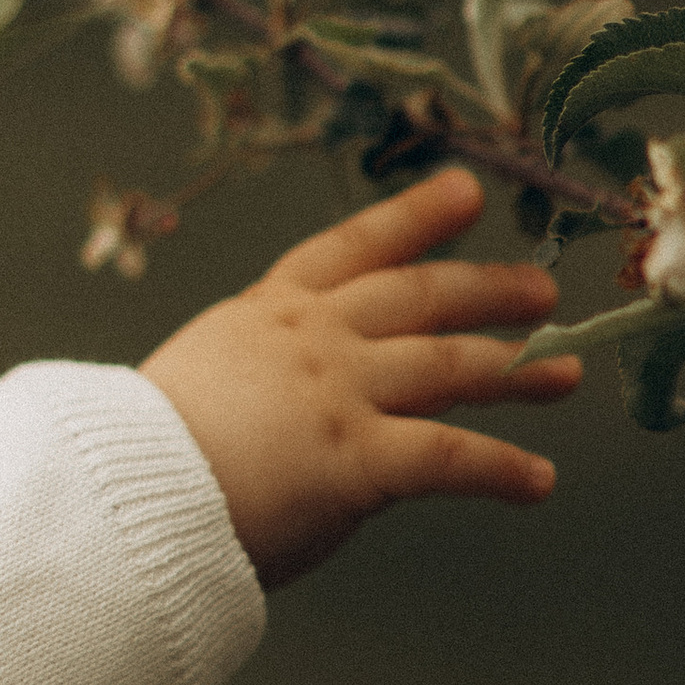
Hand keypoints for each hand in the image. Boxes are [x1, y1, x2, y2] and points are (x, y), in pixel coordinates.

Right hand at [141, 166, 579, 586]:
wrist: (119, 492)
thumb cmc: (140, 454)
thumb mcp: (205, 379)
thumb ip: (264, 376)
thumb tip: (306, 403)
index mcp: (268, 313)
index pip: (352, 248)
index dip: (414, 217)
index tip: (465, 192)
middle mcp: (313, 339)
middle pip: (420, 298)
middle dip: (487, 290)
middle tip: (540, 288)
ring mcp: (339, 392)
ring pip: (450, 367)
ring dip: (516, 369)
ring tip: (566, 374)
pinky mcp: (356, 457)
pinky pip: (449, 457)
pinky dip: (501, 470)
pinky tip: (540, 481)